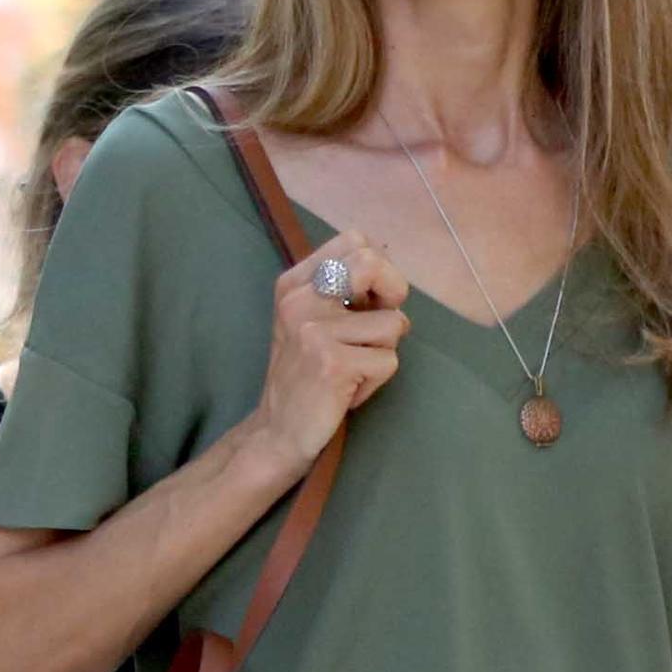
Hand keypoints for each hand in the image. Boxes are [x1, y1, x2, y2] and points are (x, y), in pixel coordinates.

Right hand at [241, 236, 408, 477]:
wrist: (278, 430)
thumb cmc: (304, 373)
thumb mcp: (310, 319)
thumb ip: (341, 288)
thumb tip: (388, 262)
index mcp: (293, 284)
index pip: (355, 241)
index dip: (379, 268)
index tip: (371, 298)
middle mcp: (299, 301)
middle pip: (373, 263)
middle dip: (393, 294)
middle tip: (378, 327)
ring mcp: (313, 332)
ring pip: (393, 323)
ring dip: (383, 351)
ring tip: (353, 367)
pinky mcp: (332, 363)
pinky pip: (389, 361)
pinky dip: (376, 380)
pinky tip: (349, 388)